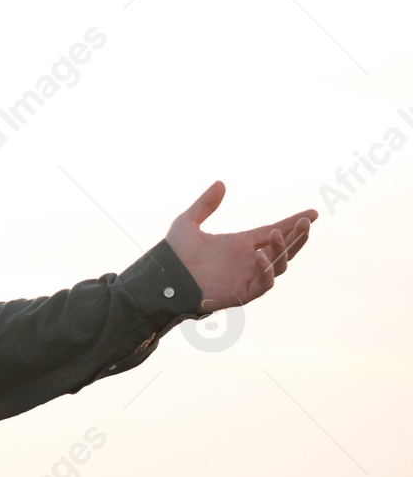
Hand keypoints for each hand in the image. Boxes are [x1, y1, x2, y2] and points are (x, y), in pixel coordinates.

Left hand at [165, 181, 316, 313]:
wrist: (162, 278)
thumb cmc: (173, 254)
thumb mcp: (187, 223)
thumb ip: (205, 204)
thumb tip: (221, 183)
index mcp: (240, 244)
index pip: (273, 231)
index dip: (293, 223)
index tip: (313, 212)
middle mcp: (248, 260)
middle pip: (284, 248)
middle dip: (297, 235)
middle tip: (305, 222)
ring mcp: (247, 277)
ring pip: (279, 265)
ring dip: (282, 250)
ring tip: (276, 234)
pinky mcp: (243, 293)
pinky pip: (265, 283)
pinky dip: (267, 270)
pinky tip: (260, 256)